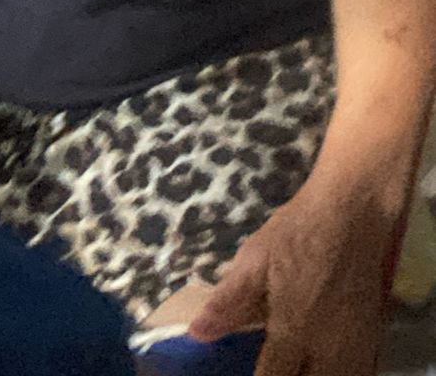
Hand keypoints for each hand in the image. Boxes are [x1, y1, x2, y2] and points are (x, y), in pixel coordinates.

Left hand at [188, 176, 392, 375]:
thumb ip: (228, 301)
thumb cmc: (298, 231)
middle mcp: (329, 348)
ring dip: (312, 374)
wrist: (353, 212)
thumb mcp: (255, 258)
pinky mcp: (374, 337)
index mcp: (294, 330)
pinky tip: (322, 360)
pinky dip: (338, 371)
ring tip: (295, 362)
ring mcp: (356, 346)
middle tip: (272, 361)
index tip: (243, 370)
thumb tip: (197, 334)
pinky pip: (359, 371)